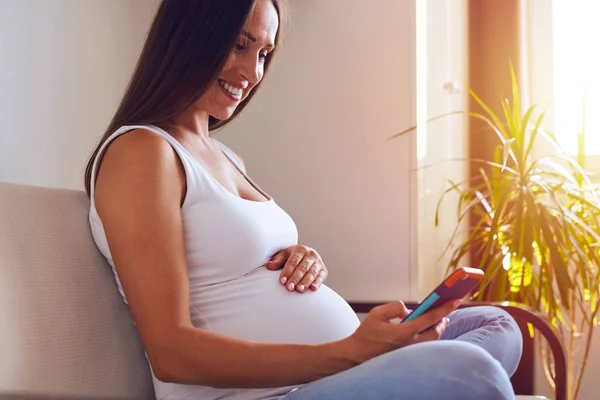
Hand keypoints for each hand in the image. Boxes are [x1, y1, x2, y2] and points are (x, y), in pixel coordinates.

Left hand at [265, 245, 327, 292]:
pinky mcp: (324, 270)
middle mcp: (311, 254)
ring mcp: (318, 262)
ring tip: (299, 290)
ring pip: (312, 272)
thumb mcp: (284, 256)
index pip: (293, 261)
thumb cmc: (292, 258)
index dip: (287, 271)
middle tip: (290, 288)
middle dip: (296, 278)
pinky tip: (313, 288)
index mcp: (300, 249)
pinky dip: (318, 282)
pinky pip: (321, 276)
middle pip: (303, 267)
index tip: (282, 281)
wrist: (306, 257)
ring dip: (306, 282)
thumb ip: (277, 261)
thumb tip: (268, 265)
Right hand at [342, 299, 460, 363]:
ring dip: (438, 329)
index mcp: (404, 332)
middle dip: (443, 320)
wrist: (359, 354)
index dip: (444, 309)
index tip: (454, 301)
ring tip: (440, 320)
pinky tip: (429, 330)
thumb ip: (395, 307)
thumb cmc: (367, 334)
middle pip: (436, 332)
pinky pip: (425, 345)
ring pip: (432, 340)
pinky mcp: (408, 355)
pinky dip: (430, 336)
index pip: (430, 318)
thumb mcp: (377, 314)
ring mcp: (410, 352)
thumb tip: (409, 309)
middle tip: (447, 311)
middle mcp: (410, 344)